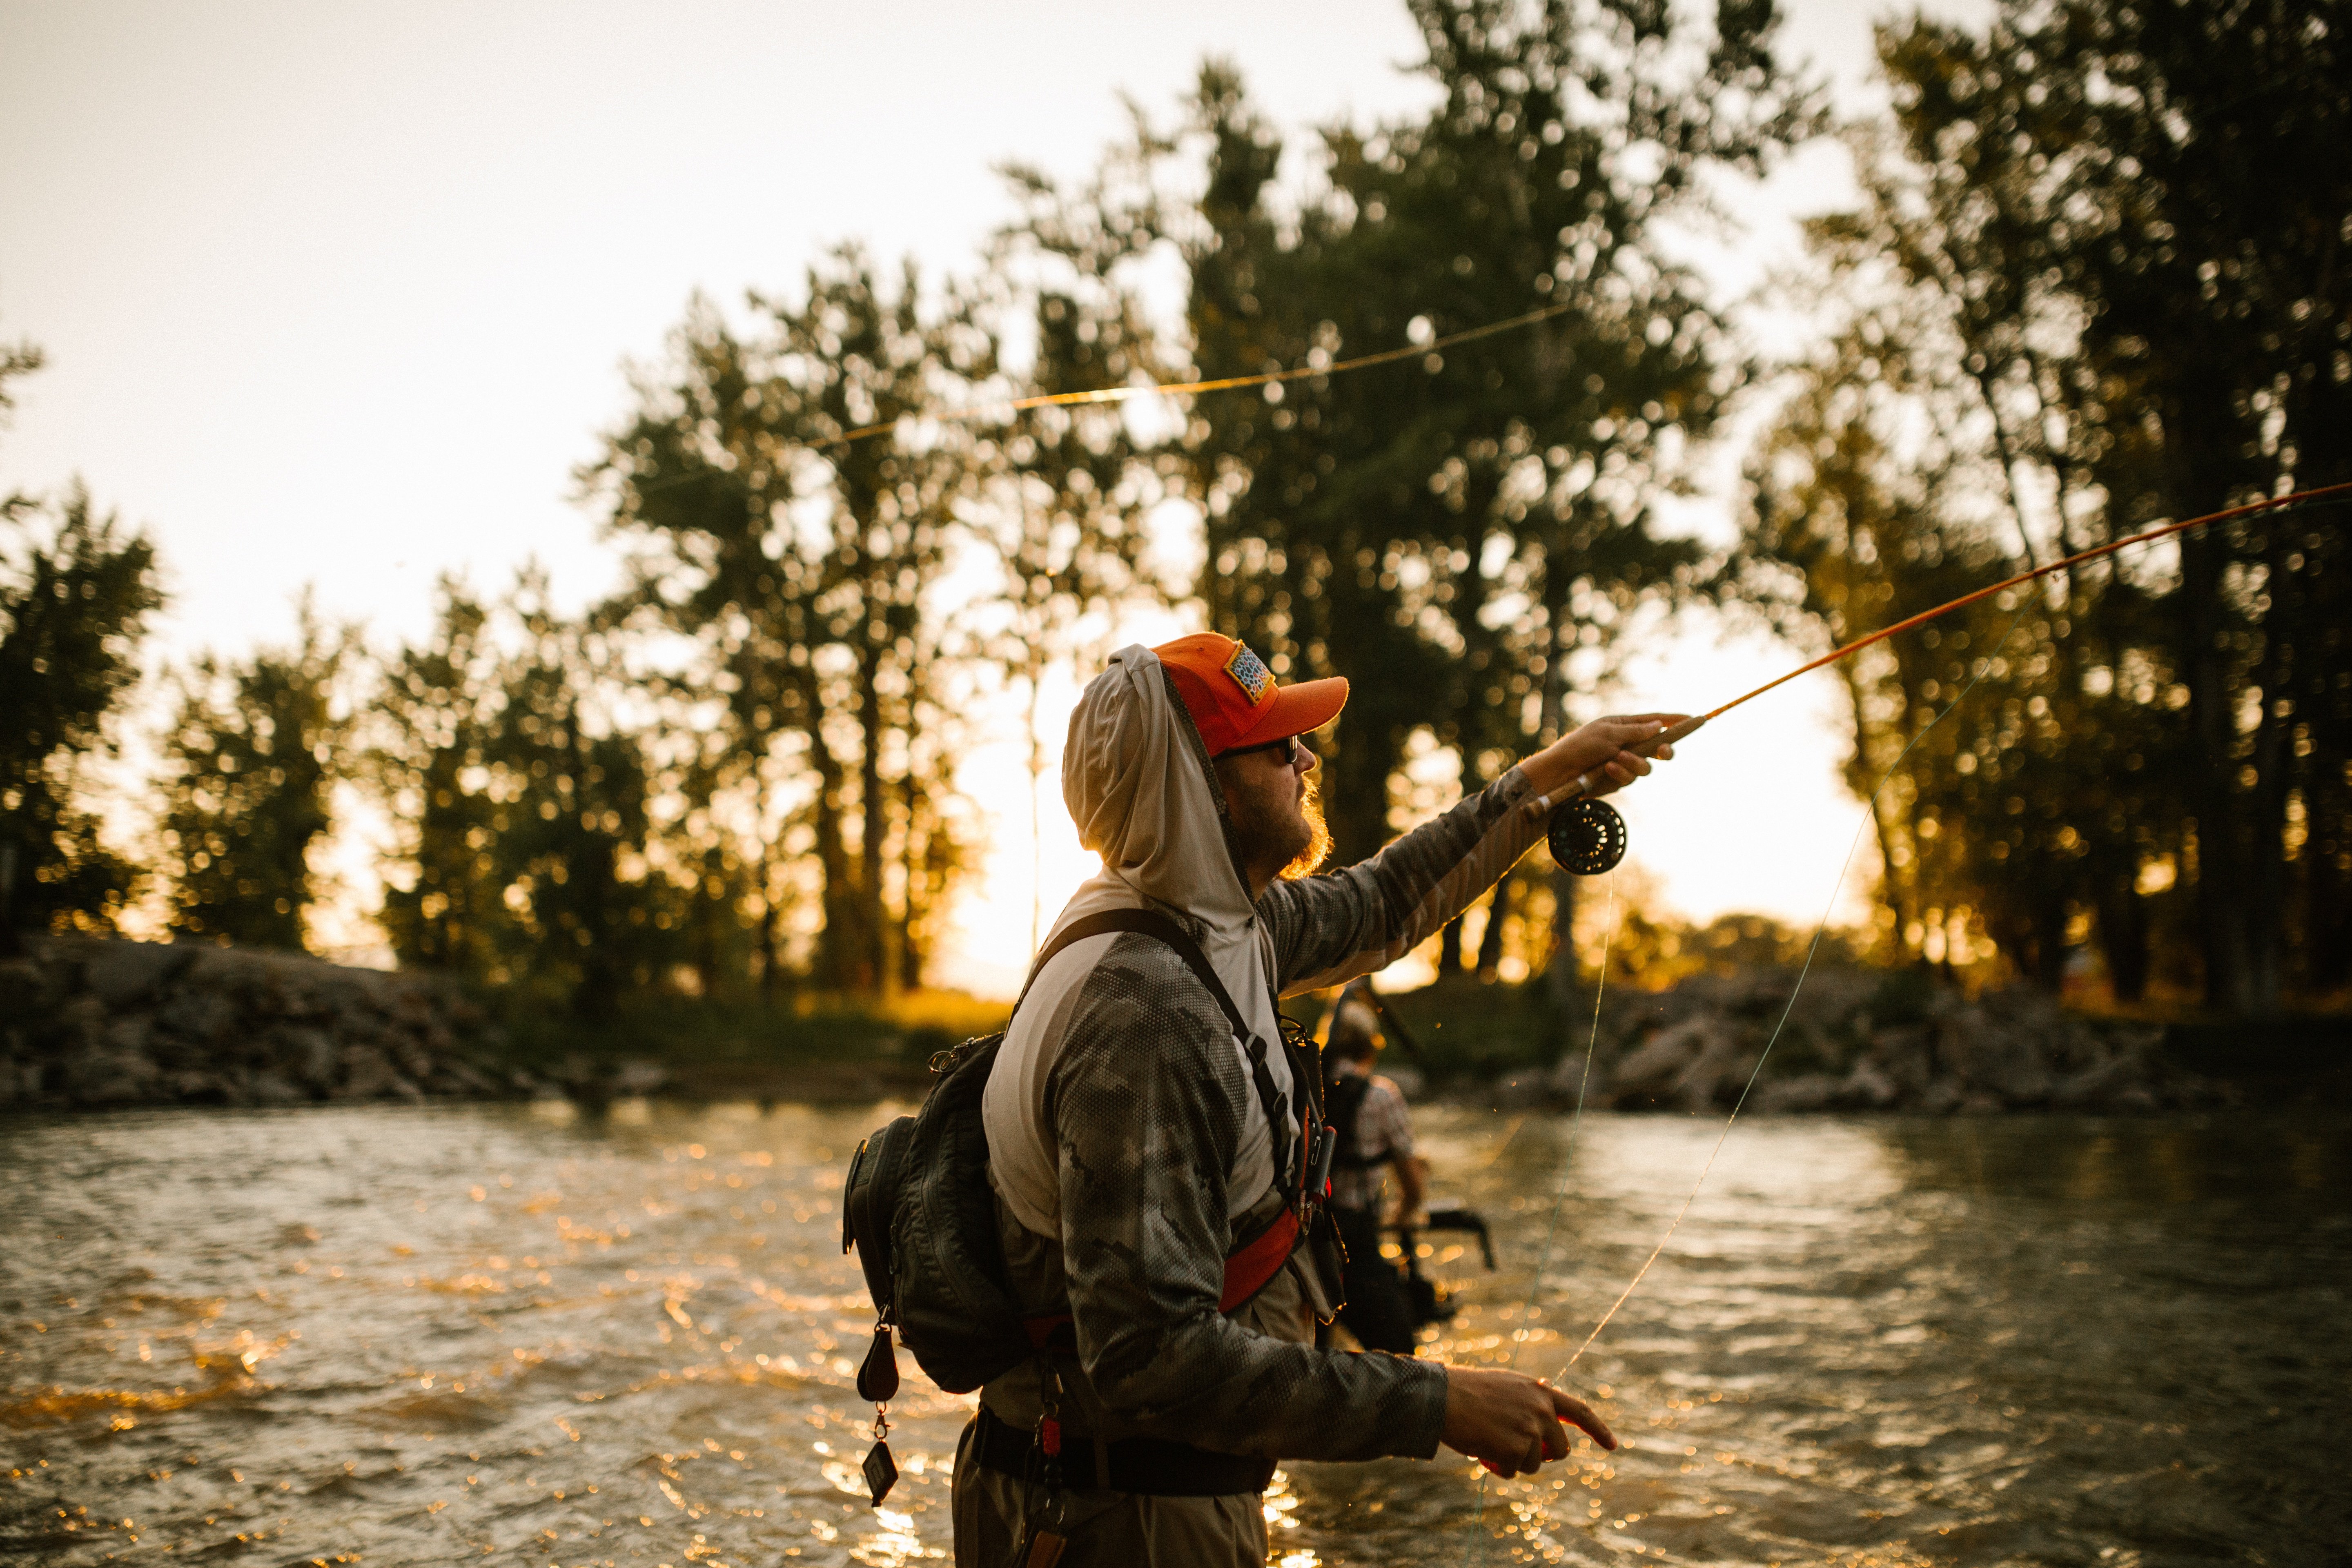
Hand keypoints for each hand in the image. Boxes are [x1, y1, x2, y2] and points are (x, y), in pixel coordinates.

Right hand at [1439, 1365, 1616, 1478]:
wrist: (1442, 1397)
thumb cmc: (1467, 1391)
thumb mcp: (1506, 1386)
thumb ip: (1529, 1399)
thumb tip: (1546, 1410)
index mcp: (1540, 1391)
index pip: (1579, 1412)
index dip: (1598, 1430)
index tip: (1613, 1446)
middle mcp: (1542, 1409)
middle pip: (1560, 1450)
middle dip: (1541, 1456)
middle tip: (1513, 1451)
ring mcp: (1531, 1429)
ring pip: (1535, 1464)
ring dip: (1513, 1461)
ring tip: (1489, 1443)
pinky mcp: (1516, 1448)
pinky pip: (1513, 1471)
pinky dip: (1497, 1467)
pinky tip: (1481, 1451)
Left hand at [1523, 713, 1687, 800]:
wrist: (1561, 773)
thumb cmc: (1580, 747)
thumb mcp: (1608, 733)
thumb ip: (1635, 732)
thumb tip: (1658, 725)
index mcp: (1624, 725)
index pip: (1654, 720)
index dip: (1674, 720)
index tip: (1694, 719)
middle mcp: (1628, 743)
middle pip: (1658, 746)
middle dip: (1664, 749)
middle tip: (1663, 752)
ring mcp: (1625, 762)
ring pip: (1647, 766)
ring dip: (1634, 763)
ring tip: (1615, 760)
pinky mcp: (1619, 778)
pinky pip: (1632, 777)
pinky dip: (1621, 773)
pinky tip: (1607, 769)